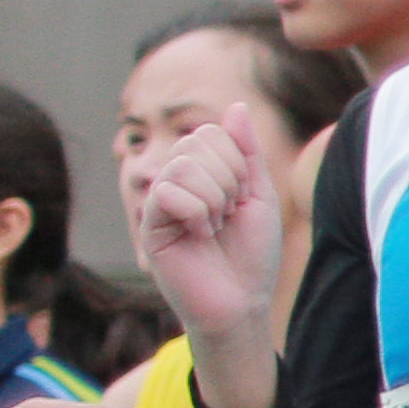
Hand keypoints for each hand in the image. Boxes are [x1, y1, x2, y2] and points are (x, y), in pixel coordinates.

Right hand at [125, 114, 283, 346]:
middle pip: (195, 143)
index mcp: (202, 173)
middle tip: (228, 215)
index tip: (242, 199)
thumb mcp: (259, 195)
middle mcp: (176, 182)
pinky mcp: (149, 225)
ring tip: (214, 227)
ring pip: (183, 165)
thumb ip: (246, 152)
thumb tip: (234, 107)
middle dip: (228, 179)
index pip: (211, 132)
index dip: (236, 162)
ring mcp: (160, 203)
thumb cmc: (252, 253)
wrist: (242, 300)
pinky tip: (198, 235)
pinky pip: (166, 192)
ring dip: (214, 198)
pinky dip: (195, 212)